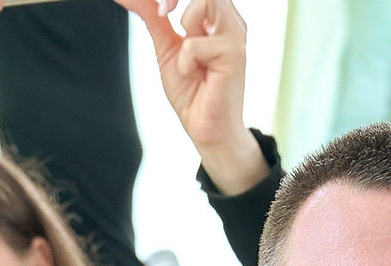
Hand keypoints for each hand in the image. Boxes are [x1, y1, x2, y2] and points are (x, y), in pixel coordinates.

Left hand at [120, 0, 263, 194]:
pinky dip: (185, 62)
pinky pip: (195, 44)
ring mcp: (235, 35)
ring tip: (189, 55)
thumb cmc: (192, 91)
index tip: (162, 9)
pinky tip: (196, 75)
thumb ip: (155, 18)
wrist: (205, 128)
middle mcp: (229, 21)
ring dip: (187, 25)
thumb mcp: (167, 47)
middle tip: (164, 13)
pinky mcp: (234, 54)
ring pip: (208, 0)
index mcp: (217, 17)